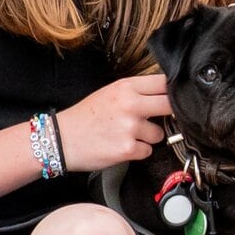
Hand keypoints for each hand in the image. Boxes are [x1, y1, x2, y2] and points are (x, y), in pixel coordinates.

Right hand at [54, 74, 170, 170]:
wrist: (61, 139)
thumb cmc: (86, 116)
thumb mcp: (110, 92)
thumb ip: (137, 91)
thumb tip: (166, 92)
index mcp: (126, 87)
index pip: (164, 83)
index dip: (172, 91)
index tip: (172, 97)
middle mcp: (130, 105)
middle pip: (171, 105)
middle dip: (169, 113)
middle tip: (159, 118)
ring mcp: (130, 128)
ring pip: (160, 133)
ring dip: (149, 137)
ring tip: (128, 134)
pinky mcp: (127, 149)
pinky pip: (148, 151)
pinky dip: (138, 151)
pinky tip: (122, 146)